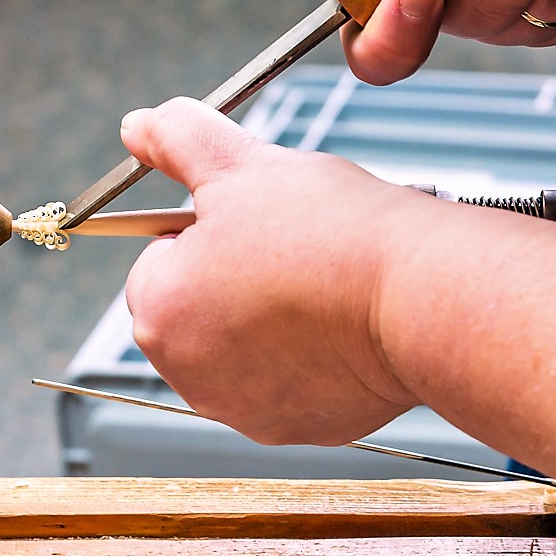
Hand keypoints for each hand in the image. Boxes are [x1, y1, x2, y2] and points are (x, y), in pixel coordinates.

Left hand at [120, 98, 420, 445]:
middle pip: (197, 304)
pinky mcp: (300, 429)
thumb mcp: (240, 163)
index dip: (206, 228)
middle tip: (289, 247)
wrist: (417, 297)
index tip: (253, 220)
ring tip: (318, 282)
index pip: (159, 257)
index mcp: (158, 311)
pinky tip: (341, 323)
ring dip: (268, 315)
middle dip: (232, 275)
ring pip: (243, 343)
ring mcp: (244, 410)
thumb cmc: (328, 232)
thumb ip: (177, 138)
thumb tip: (138, 126)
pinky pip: (291, 381)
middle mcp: (188, 375)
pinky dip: (310, 355)